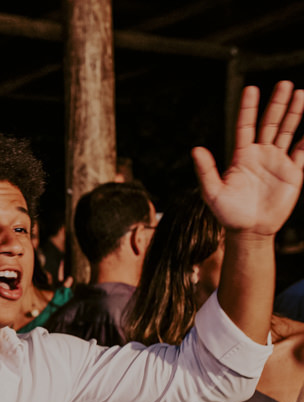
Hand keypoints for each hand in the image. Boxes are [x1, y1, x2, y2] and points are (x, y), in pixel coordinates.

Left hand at [193, 81, 303, 235]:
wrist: (249, 231)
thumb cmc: (228, 213)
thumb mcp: (212, 192)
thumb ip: (206, 170)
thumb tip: (196, 149)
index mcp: (241, 156)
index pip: (245, 126)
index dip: (248, 108)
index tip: (251, 89)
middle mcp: (260, 154)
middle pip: (270, 123)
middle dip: (277, 104)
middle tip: (284, 84)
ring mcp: (278, 162)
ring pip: (288, 132)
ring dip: (295, 114)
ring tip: (300, 93)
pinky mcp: (293, 173)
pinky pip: (303, 151)